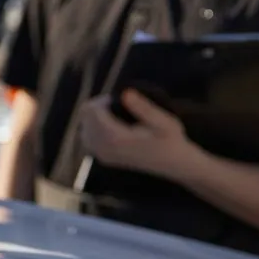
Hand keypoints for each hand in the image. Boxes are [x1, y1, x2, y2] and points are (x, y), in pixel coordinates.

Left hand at [79, 89, 202, 179]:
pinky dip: (95, 128)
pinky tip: (111, 125)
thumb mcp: (164, 121)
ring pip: (83, 127)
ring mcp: (102, 155)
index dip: (104, 100)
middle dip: (99, 107)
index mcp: (115, 138)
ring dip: (96, 117)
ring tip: (118, 115)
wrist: (174, 165)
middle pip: (85, 117)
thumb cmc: (171, 140)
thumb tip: (125, 93)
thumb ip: (143, 107)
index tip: (122, 100)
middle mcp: (103, 149)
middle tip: (121, 106)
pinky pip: (87, 139)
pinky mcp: (104, 158)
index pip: (91, 111)